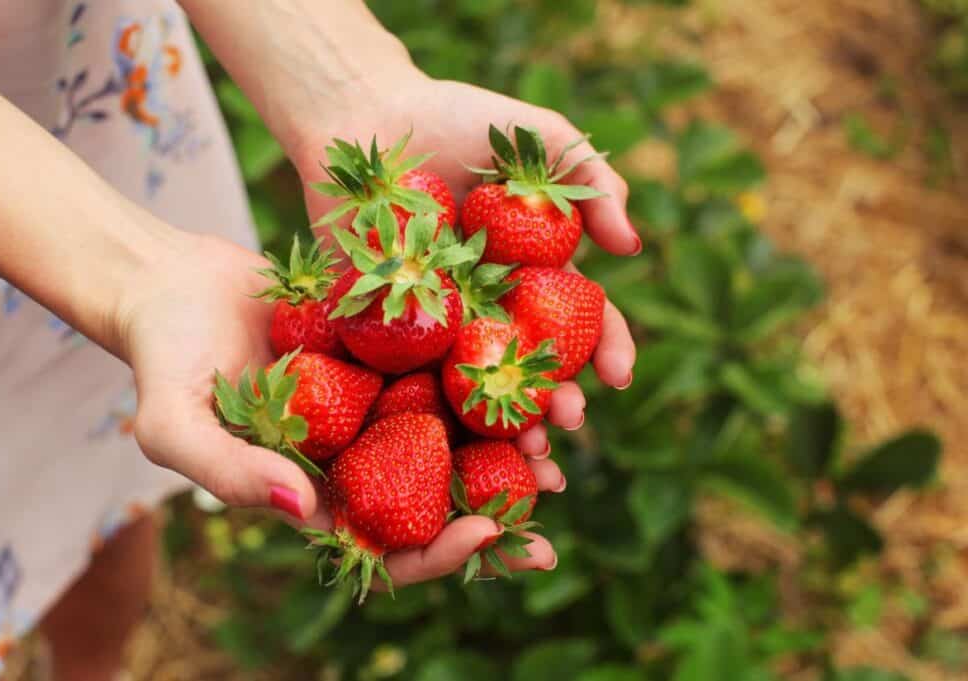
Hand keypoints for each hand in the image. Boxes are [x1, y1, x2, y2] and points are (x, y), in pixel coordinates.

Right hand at [118, 230, 562, 586]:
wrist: (174, 282)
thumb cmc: (163, 361)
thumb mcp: (174, 424)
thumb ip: (227, 472)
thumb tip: (301, 508)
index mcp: (316, 493)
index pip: (386, 547)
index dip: (439, 553)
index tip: (486, 533)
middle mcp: (356, 455)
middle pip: (438, 496)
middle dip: (501, 501)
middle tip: (553, 488)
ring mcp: (375, 402)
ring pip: (455, 430)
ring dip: (508, 434)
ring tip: (561, 423)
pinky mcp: (387, 348)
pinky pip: (443, 363)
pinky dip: (484, 367)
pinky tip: (529, 356)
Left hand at [290, 74, 638, 461]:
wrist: (366, 114)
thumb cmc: (456, 120)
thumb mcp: (538, 137)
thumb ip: (593, 180)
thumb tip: (633, 246)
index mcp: (531, 272)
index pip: (579, 320)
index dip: (604, 348)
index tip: (620, 375)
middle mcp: (490, 305)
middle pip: (531, 366)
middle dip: (557, 399)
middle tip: (571, 421)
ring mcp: (438, 322)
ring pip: (477, 387)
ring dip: (505, 424)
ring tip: (526, 449)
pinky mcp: (384, 328)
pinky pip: (410, 378)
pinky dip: (434, 413)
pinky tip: (453, 439)